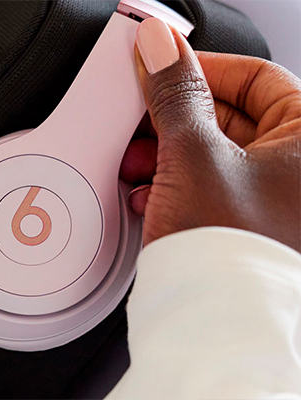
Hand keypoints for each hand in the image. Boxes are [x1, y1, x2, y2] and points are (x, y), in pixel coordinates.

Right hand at [119, 18, 300, 249]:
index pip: (256, 77)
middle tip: (140, 120)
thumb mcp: (193, 155)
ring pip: (213, 154)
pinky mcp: (243, 225)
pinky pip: (207, 186)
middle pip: (230, 116)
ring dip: (166, 154)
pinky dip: (173, 185)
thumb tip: (161, 49)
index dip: (201, 69)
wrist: (213, 326)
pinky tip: (148, 194)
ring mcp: (272, 200)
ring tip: (138, 164)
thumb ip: (174, 93)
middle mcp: (297, 169)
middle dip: (173, 120)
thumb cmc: (230, 253)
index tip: (159, 68)